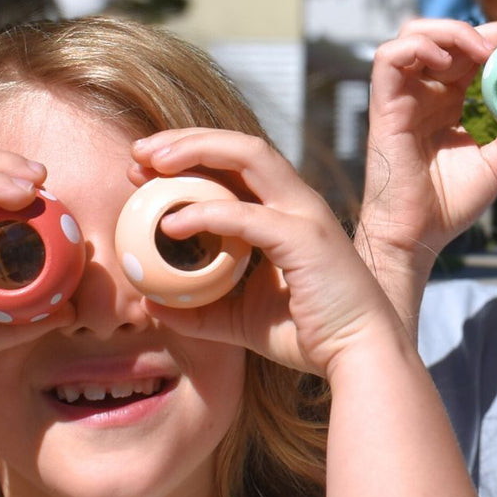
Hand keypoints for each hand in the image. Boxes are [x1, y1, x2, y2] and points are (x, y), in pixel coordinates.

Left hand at [130, 129, 405, 379]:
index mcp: (286, 212)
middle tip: (138, 152)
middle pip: (240, 146)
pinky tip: (171, 223)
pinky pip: (247, 215)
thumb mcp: (238, 319)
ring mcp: (304, 215)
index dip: (189, 155)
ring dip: (196, 150)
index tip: (142, 168)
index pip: (236, 164)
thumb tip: (151, 302)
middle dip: (186, 139)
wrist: (358, 358)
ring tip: (151, 162)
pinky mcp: (305, 238)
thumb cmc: (308, 335)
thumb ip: (197, 307)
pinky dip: (205, 212)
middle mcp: (298, 202)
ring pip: (249, 156)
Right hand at [359, 17, 496, 269]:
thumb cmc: (450, 204)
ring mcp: (403, 95)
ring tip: (484, 51)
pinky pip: (388, 57)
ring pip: (414, 33)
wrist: (419, 236)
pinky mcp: (384, 105)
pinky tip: (447, 63)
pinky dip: (418, 48)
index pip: (475, 51)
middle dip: (489, 28)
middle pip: (449, 35)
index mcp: (450, 99)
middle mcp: (425, 91)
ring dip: (451, 31)